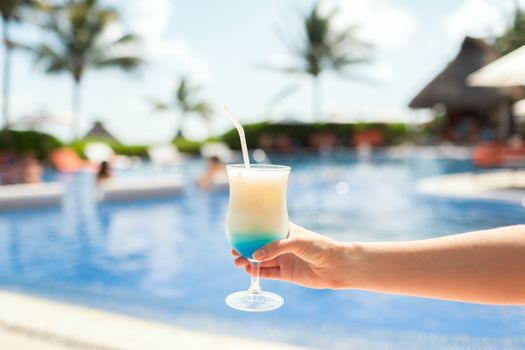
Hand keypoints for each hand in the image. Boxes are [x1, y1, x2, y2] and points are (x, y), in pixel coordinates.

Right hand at [231, 222, 354, 288]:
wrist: (336, 266)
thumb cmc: (319, 246)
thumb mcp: (296, 242)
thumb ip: (275, 248)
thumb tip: (255, 256)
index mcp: (286, 231)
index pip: (266, 229)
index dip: (252, 231)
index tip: (238, 232)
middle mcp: (283, 245)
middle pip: (260, 246)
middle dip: (246, 248)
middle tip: (234, 250)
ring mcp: (284, 259)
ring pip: (262, 261)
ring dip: (249, 261)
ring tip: (237, 261)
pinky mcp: (287, 274)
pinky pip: (269, 273)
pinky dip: (258, 272)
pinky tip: (248, 270)